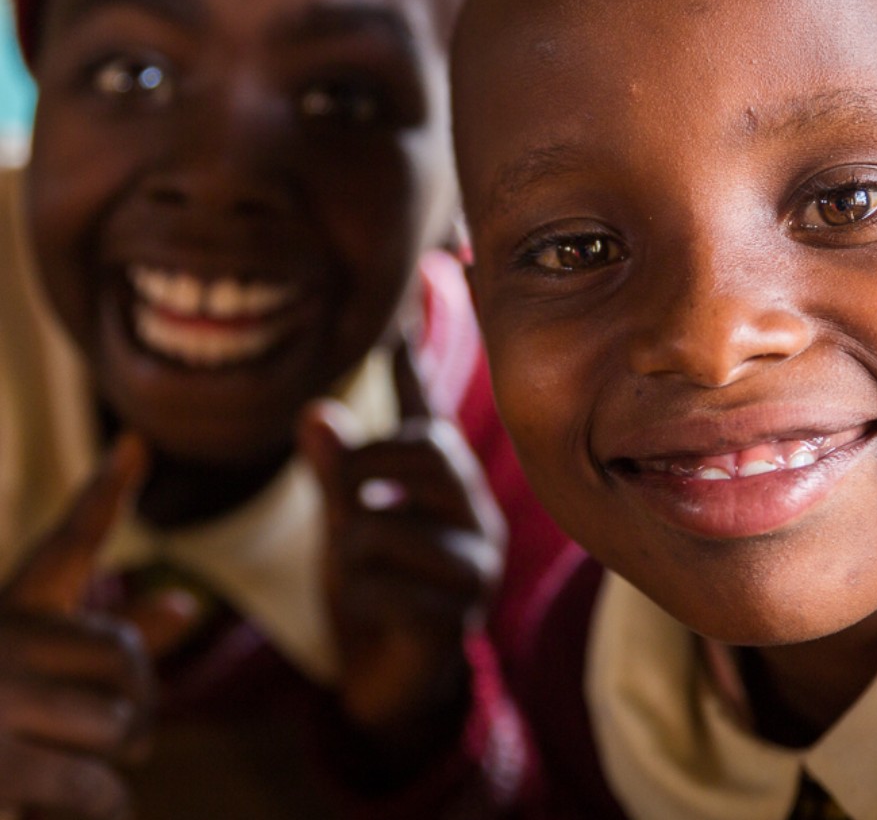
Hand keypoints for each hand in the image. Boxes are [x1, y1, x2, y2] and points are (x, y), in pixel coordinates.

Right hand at [0, 434, 192, 818]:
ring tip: (49, 779)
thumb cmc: (2, 738)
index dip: (102, 494)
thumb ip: (113, 645)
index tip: (136, 443)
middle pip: (126, 653)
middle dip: (134, 706)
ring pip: (117, 723)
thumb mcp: (48, 687)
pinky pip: (98, 789)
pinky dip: (96, 809)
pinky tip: (41, 812)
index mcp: (11, 617)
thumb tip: (187, 602)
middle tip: (99, 740)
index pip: (66, 545)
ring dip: (106, 772)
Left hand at [300, 343, 506, 748]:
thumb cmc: (373, 586)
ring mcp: (475, 556)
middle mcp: (473, 505)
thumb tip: (313, 411)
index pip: (428, 408)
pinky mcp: (462, 608)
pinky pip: (385, 585)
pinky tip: (371, 612)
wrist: (392, 679)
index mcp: (443, 477)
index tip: (411, 285)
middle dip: (362, 471)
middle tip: (343, 505)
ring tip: (359, 572)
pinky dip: (356, 598)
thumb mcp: (345, 523)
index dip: (413, 357)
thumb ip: (336, 471)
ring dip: (352, 551)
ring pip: (388, 522)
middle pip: (424, 449)